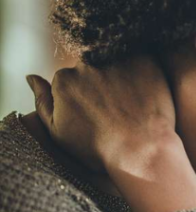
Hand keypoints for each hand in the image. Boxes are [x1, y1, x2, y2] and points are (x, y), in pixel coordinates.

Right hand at [25, 56, 179, 174]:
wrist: (141, 152)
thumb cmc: (98, 149)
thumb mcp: (58, 132)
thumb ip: (42, 101)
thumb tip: (30, 77)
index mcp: (63, 79)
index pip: (71, 79)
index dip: (84, 98)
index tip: (98, 115)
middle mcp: (87, 65)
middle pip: (93, 69)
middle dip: (102, 85)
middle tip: (119, 110)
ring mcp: (116, 61)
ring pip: (117, 63)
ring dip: (123, 78)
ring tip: (135, 105)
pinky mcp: (144, 60)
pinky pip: (142, 59)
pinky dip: (144, 73)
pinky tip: (148, 94)